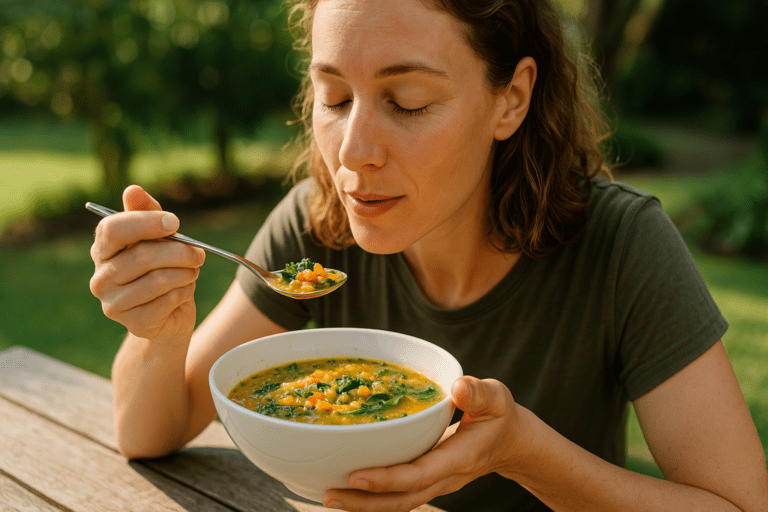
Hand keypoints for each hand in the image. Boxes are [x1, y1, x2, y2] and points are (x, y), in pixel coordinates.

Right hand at [89, 185, 204, 344]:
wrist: (170, 315)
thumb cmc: (163, 269)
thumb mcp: (159, 238)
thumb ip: (147, 213)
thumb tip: (132, 190)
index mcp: (103, 250)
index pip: (113, 229)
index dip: (146, 223)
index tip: (175, 223)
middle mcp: (101, 277)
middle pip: (142, 256)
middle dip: (179, 252)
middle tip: (198, 254)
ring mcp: (113, 303)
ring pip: (158, 280)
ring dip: (185, 274)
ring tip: (192, 272)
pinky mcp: (132, 323)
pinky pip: (167, 301)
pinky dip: (184, 293)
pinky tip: (183, 293)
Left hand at [322, 376, 530, 511]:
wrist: (511, 443)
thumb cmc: (500, 416)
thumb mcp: (496, 398)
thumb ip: (478, 394)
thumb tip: (458, 388)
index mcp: (458, 459)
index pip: (419, 475)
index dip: (387, 479)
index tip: (357, 476)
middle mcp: (443, 477)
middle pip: (401, 500)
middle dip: (364, 502)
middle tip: (328, 495)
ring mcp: (434, 483)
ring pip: (396, 504)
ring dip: (363, 505)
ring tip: (328, 497)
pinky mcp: (425, 480)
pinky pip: (396, 496)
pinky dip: (371, 498)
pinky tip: (346, 490)